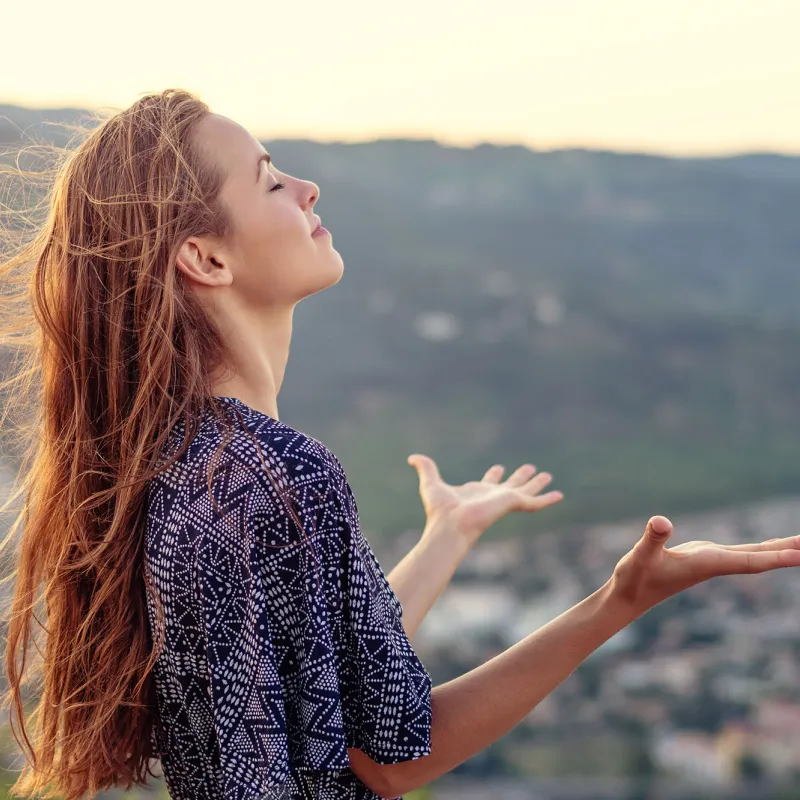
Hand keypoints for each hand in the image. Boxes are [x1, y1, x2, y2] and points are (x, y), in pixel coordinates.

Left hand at [407, 453, 562, 546]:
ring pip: (525, 491)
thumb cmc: (439, 509)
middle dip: (520, 477)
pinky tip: (558, 495)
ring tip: (548, 475)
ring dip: (537, 484)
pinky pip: (534, 502)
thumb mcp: (430, 483)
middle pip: (510, 484)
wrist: (450, 525)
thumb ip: (425, 468)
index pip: (488, 482)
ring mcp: (503, 501)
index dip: (494, 475)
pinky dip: (547, 499)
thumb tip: (412, 457)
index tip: (499, 467)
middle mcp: (492, 497)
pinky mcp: (512, 504)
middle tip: (531, 468)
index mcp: (477, 492)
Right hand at [611, 516, 799, 615]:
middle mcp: (714, 564)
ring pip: (753, 555)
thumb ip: (652, 539)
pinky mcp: (704, 558)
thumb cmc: (634, 578)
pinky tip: (769, 548)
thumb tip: (661, 522)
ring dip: (780, 550)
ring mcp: (711, 562)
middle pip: (760, 559)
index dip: (777, 557)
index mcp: (706, 564)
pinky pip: (742, 554)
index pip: (749, 560)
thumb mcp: (640, 556)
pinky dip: (761, 550)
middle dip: (788, 553)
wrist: (629, 598)